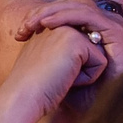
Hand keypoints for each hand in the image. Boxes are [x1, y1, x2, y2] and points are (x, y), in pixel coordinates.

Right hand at [0, 1, 118, 122]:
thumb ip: (64, 53)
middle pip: (91, 50)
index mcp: (48, 29)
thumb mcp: (47, 64)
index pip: (80, 48)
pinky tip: (66, 79)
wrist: (22, 98)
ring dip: (84, 72)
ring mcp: (67, 29)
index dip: (72, 67)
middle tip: (52, 76)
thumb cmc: (33, 89)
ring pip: (97, 55)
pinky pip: (101, 62)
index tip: (48, 75)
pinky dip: (88, 77)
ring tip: (59, 76)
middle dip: (80, 68)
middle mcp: (57, 24)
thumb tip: (90, 54)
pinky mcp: (77, 41)